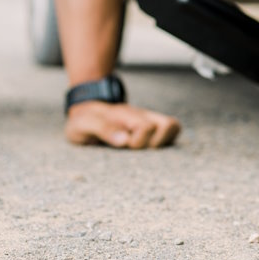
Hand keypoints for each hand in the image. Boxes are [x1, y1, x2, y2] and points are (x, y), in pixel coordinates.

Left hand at [64, 100, 181, 149]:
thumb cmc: (85, 120)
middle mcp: (142, 116)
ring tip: (145, 149)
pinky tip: (147, 149)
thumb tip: (125, 140)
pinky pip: (171, 132)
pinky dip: (165, 142)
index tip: (125, 146)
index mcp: (126, 115)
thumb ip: (104, 129)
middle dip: (154, 144)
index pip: (147, 128)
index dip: (138, 142)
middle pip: (170, 125)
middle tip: (136, 149)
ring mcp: (148, 121)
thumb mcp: (85, 124)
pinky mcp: (152, 129)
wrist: (85, 110)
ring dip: (163, 142)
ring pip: (173, 126)